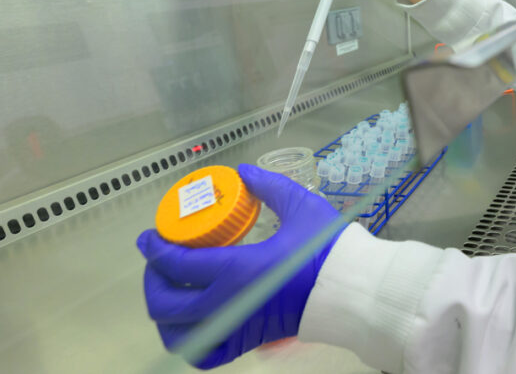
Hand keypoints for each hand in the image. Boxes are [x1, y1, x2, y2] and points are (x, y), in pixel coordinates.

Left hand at [136, 164, 342, 368]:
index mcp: (238, 269)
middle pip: (166, 303)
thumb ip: (269, 186)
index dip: (156, 250)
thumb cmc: (328, 248)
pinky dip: (190, 343)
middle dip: (153, 279)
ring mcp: (236, 327)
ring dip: (165, 313)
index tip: (149, 237)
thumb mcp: (301, 207)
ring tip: (170, 290)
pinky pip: (204, 354)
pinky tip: (192, 323)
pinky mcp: (247, 342)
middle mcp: (229, 303)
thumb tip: (242, 173)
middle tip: (159, 260)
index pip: (178, 264)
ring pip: (177, 333)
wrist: (352, 289)